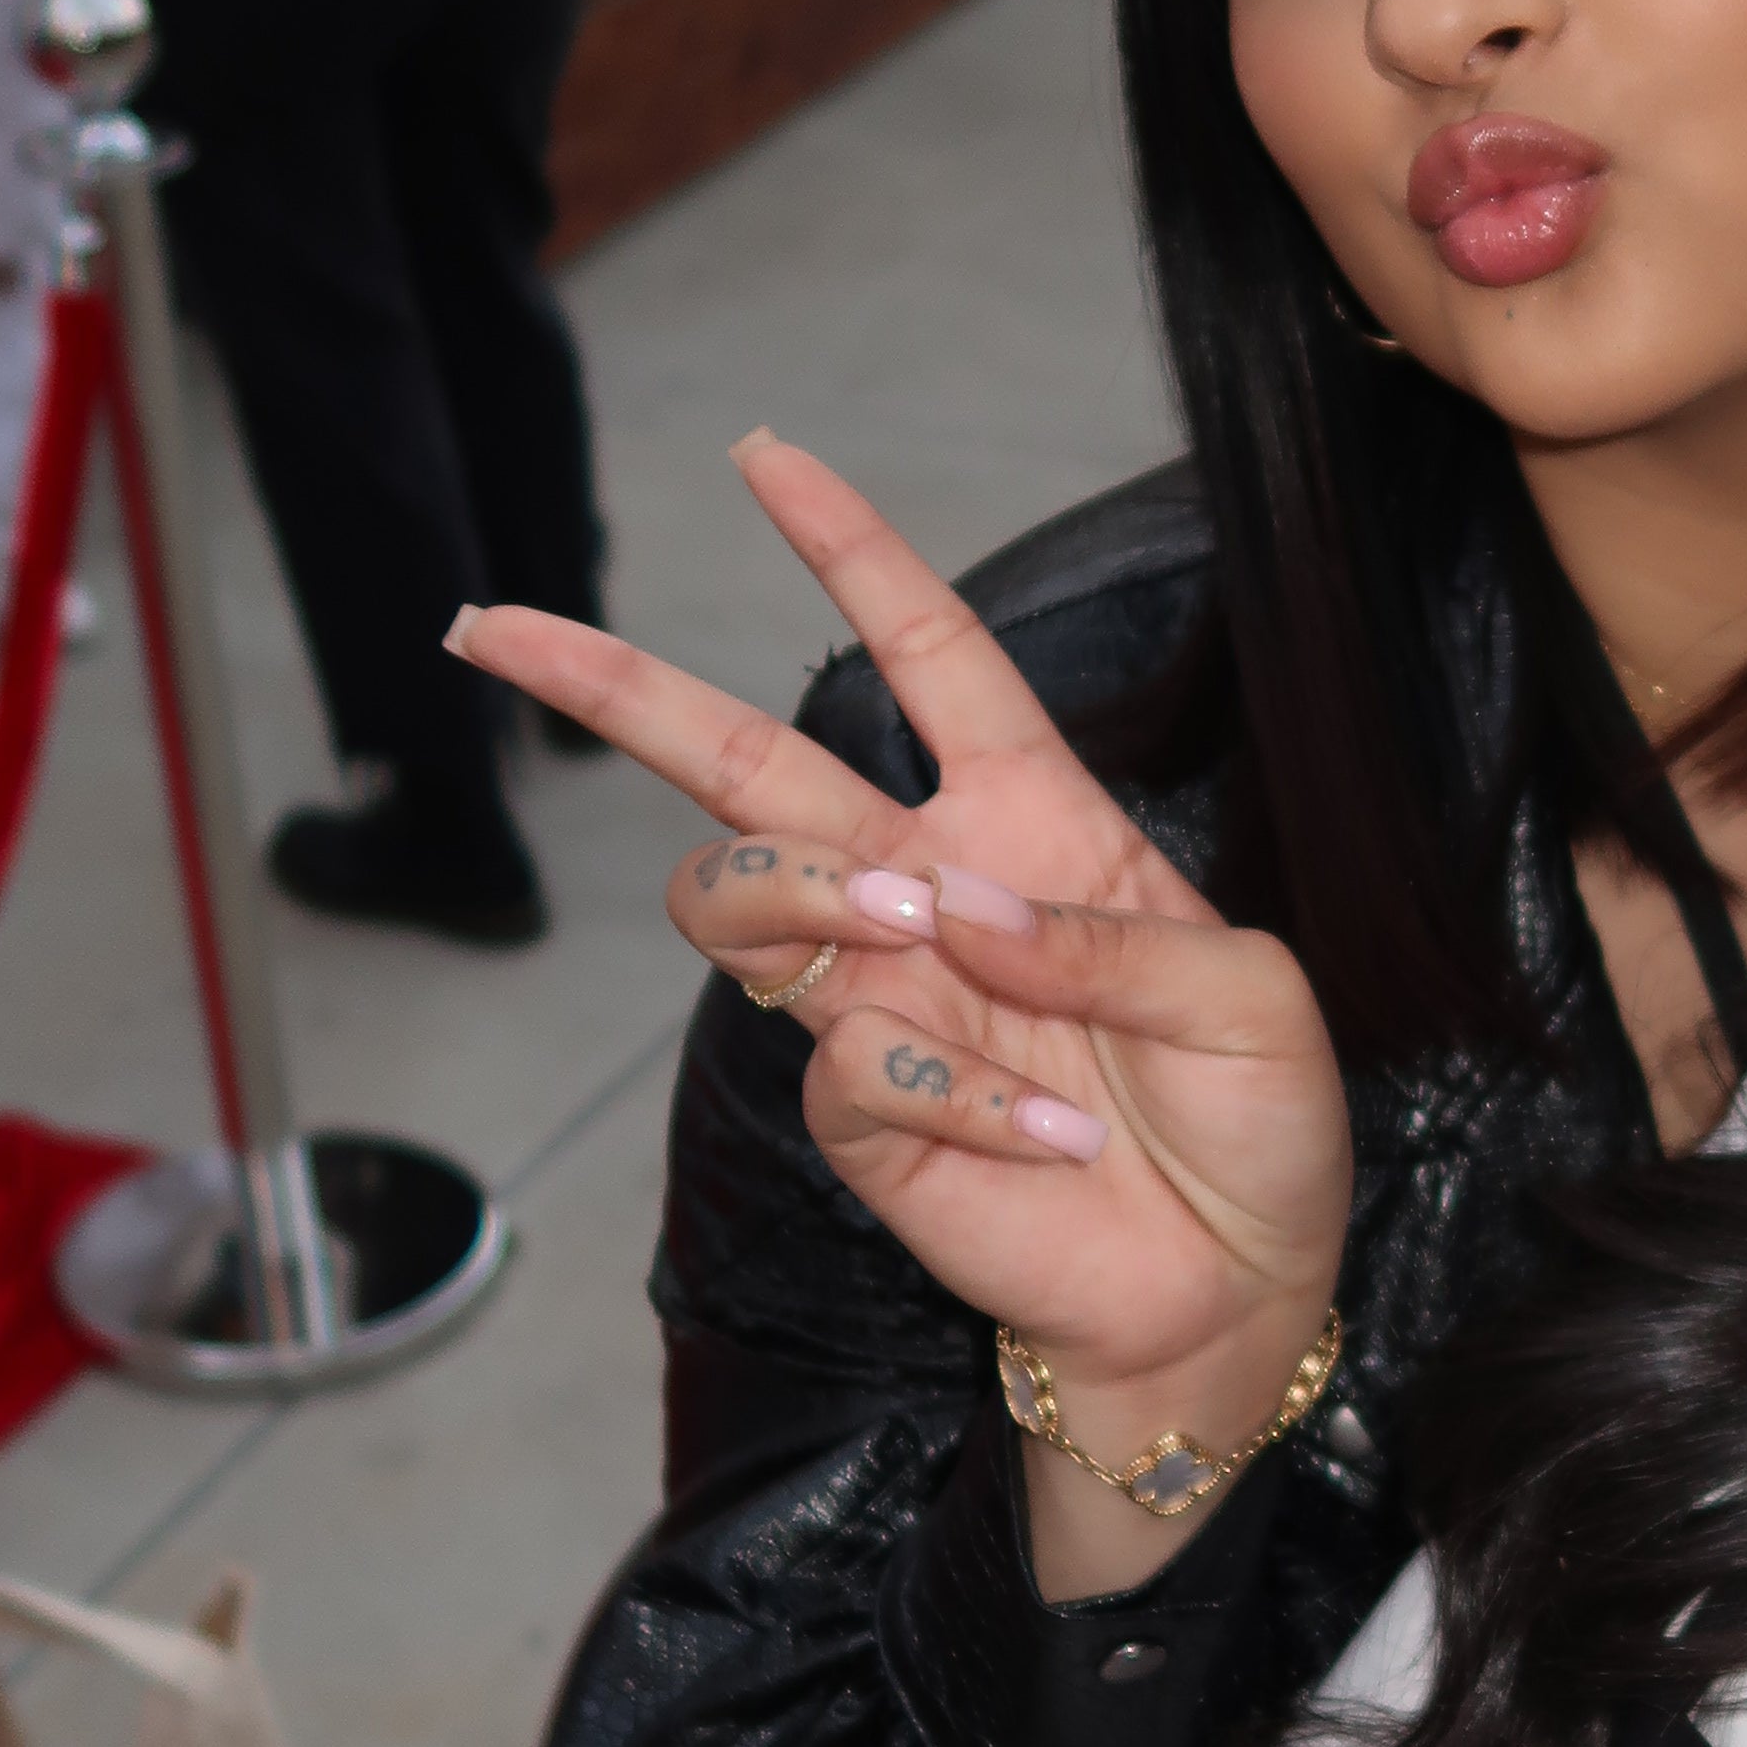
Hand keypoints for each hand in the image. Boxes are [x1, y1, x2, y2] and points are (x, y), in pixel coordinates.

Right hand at [451, 437, 1352, 1457]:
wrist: (1238, 1288)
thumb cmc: (1258, 1120)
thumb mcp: (1248, 994)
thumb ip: (1112, 939)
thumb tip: (949, 904)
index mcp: (1034, 821)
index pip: (928, 655)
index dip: (850, 554)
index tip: (764, 457)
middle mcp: (935, 892)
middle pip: (747, 765)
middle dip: (615, 687)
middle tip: (489, 626)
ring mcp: (887, 999)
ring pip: (739, 894)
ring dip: (813, 894)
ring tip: (924, 936)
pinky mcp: (869, 1117)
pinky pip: (847, 1062)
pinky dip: (960, 1093)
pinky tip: (1046, 1136)